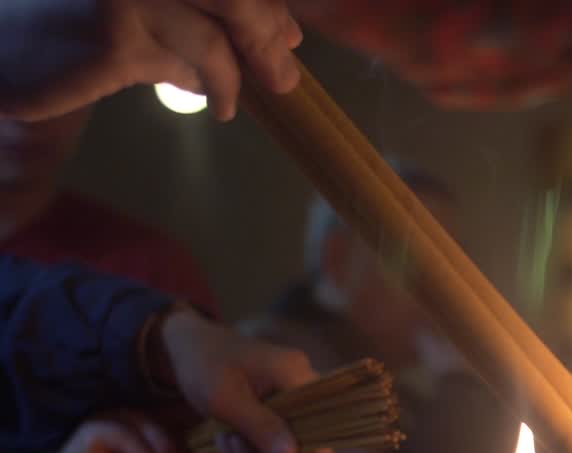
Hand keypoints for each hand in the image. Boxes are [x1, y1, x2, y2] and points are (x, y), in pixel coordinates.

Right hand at [0, 0, 302, 121]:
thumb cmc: (66, 16)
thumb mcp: (135, 3)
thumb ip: (192, 10)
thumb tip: (273, 34)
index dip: (264, 5)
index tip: (288, 35)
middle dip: (265, 35)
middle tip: (282, 75)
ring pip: (213, 35)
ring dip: (235, 74)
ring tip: (234, 100)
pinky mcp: (113, 39)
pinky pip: (183, 67)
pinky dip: (210, 87)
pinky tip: (216, 105)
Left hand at [150, 307, 320, 452]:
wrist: (185, 346)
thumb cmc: (202, 364)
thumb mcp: (225, 399)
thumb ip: (260, 426)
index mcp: (297, 376)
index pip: (324, 428)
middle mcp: (302, 388)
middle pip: (304, 446)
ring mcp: (290, 400)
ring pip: (285, 451)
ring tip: (224, 446)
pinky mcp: (276, 411)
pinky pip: (272, 443)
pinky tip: (227, 442)